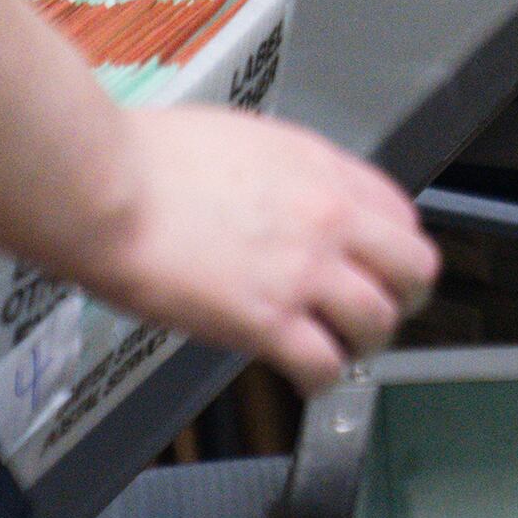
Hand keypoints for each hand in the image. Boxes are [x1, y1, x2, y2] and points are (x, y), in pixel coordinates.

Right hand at [87, 109, 437, 393]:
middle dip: (404, 296)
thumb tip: (285, 193)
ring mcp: (301, 270)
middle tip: (382, 311)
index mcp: (320, 169)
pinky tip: (305, 378)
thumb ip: (282, 173)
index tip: (382, 265)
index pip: (400, 214)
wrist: (102, 186)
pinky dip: (322, 379)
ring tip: (342, 350)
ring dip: (365, 343)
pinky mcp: (265, 319)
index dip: (395, 248)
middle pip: (414, 267)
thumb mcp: (242, 138)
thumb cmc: (144, 158)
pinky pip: (324, 364)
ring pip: (380, 321)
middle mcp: (326, 218)